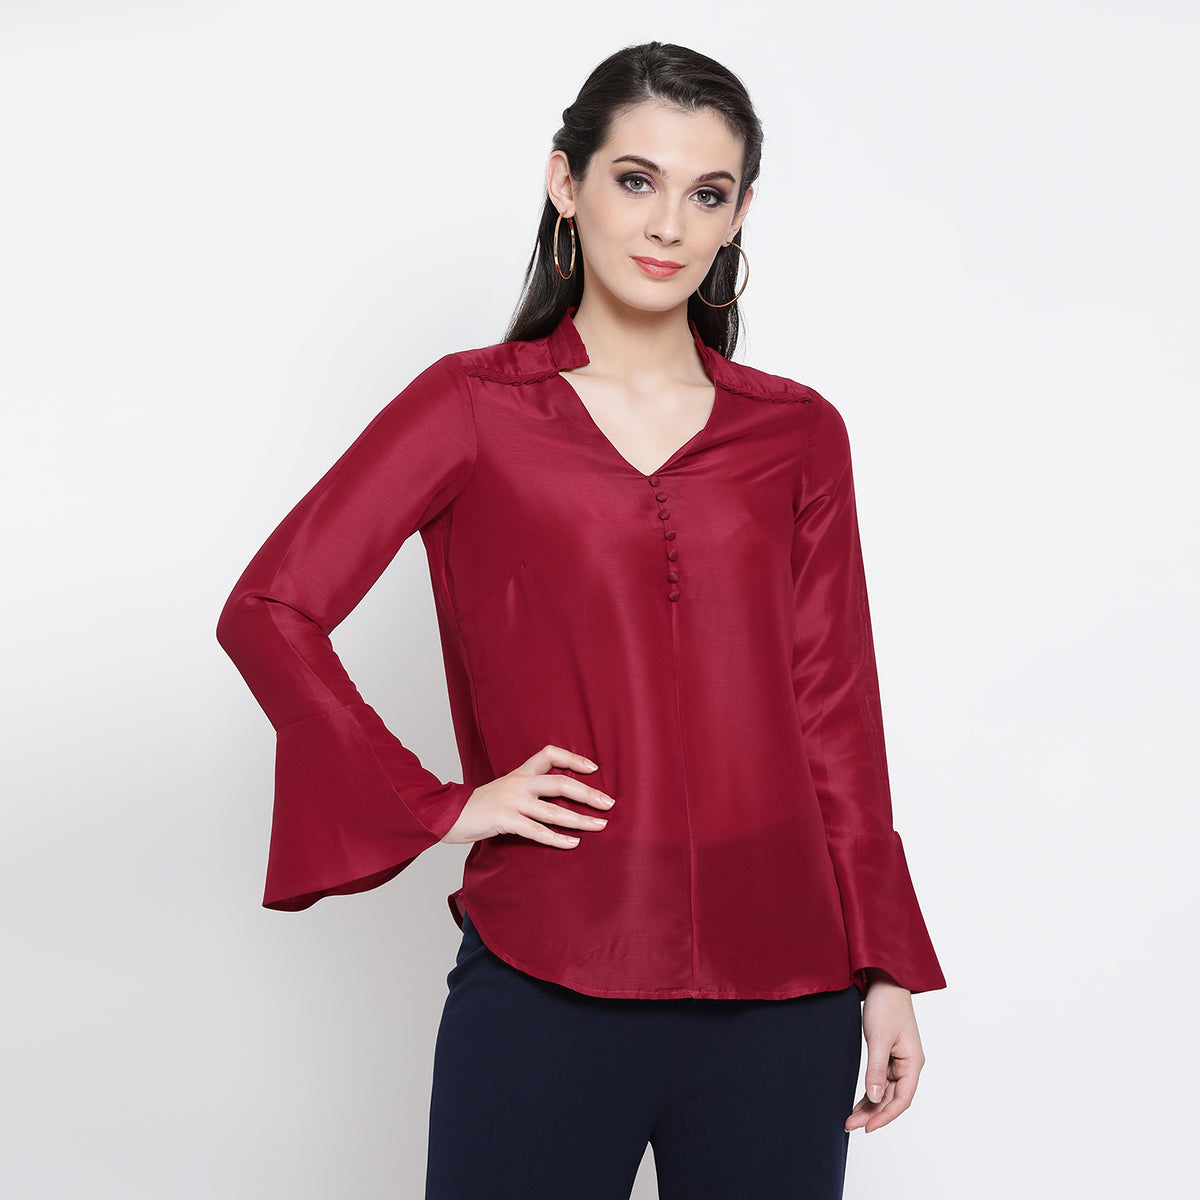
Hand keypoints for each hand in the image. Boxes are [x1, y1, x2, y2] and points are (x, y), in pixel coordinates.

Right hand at [439, 744, 614, 848]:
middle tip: (608, 803)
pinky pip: (537, 831)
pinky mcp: (505, 820)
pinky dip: (557, 839)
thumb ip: (527, 790)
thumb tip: (557, 800)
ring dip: (580, 819)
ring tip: (599, 826)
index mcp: (519, 773)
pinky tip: (572, 844)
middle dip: (588, 793)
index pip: (549, 754)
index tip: (593, 768)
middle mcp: (518, 783)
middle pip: (560, 783)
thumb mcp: (505, 790)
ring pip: (553, 810)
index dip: (573, 758)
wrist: (447, 815)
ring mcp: (511, 802)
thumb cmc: (479, 806)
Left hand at [844, 970, 925, 1133]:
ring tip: (850, 1118)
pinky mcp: (887, 1054)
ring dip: (869, 1105)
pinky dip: (869, 1091)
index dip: (885, 1116)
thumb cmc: (886, 1006)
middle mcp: (908, 1065)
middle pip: (892, 1098)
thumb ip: (876, 1069)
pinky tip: (858, 1101)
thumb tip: (874, 1098)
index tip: (867, 1128)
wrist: (884, 980)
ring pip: (885, 1091)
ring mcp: (898, 1060)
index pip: (901, 1099)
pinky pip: (880, 1079)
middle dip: (873, 1113)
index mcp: (913, 1063)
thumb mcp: (879, 1038)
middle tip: (850, 1125)